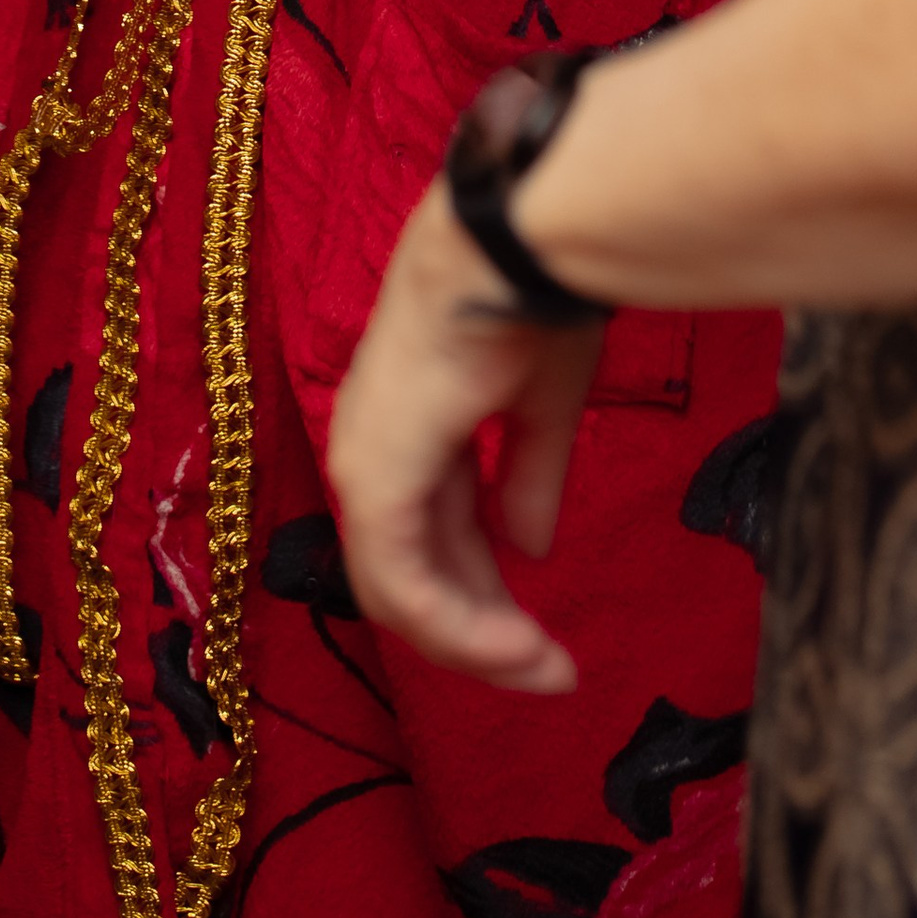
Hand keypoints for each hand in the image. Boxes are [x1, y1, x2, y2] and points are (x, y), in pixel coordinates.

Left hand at [329, 176, 602, 695]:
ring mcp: (365, 466)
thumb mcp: (540, 400)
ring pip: (403, 593)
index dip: (486, 596)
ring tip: (543, 668)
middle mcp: (371, 452)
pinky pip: (406, 583)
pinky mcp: (376, 479)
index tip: (546, 642)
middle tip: (551, 673)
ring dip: (473, 640)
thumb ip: (528, 476)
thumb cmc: (528, 296)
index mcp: (406, 426)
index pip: (434, 538)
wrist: (512, 243)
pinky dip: (458, 625)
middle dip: (482, 632)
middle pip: (415, 576)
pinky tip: (513, 646)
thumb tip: (529, 547)